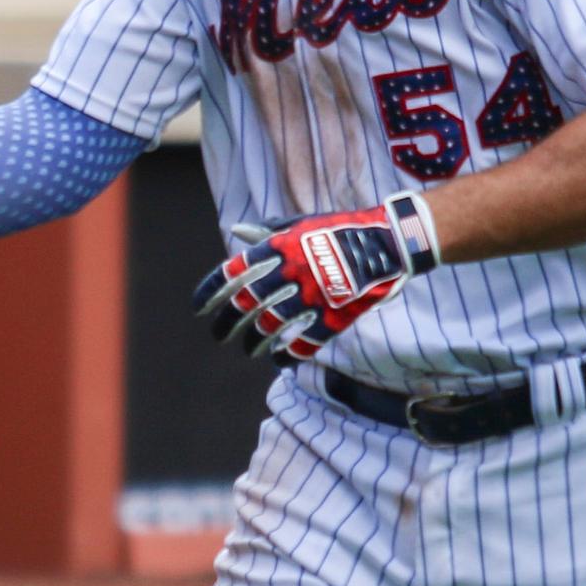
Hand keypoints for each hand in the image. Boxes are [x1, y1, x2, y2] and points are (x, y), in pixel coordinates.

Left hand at [196, 196, 440, 361]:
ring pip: (271, 327)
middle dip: (226, 324)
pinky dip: (290, 355)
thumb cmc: (338, 231)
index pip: (233, 273)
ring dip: (255, 343)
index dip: (211, 292)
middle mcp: (291, 272)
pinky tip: (281, 360)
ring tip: (249, 351)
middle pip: (246, 305)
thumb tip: (235, 231)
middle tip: (219, 336)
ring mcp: (313, 296)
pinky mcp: (335, 316)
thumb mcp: (300, 225)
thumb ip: (266, 233)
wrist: (387, 242)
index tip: (198, 309)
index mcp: (279, 248)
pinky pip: (305, 342)